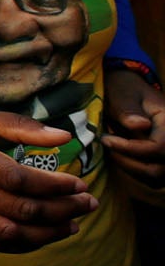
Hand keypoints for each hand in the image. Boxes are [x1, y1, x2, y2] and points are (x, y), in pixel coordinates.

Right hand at [0, 103, 98, 251]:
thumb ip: (20, 126)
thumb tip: (63, 137)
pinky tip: (42, 235)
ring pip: (4, 231)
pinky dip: (20, 243)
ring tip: (71, 224)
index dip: (52, 186)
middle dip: (59, 210)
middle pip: (14, 208)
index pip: (14, 178)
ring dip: (45, 233)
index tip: (79, 184)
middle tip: (86, 204)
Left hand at [103, 69, 164, 187]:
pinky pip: (153, 178)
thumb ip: (129, 110)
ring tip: (112, 149)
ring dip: (130, 168)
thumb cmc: (124, 89)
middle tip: (106, 145)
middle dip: (128, 161)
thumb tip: (139, 126)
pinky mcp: (162, 160)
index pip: (159, 148)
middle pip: (159, 169)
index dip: (131, 149)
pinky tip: (120, 156)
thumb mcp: (123, 94)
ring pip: (156, 177)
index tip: (106, 139)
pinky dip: (135, 172)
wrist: (128, 87)